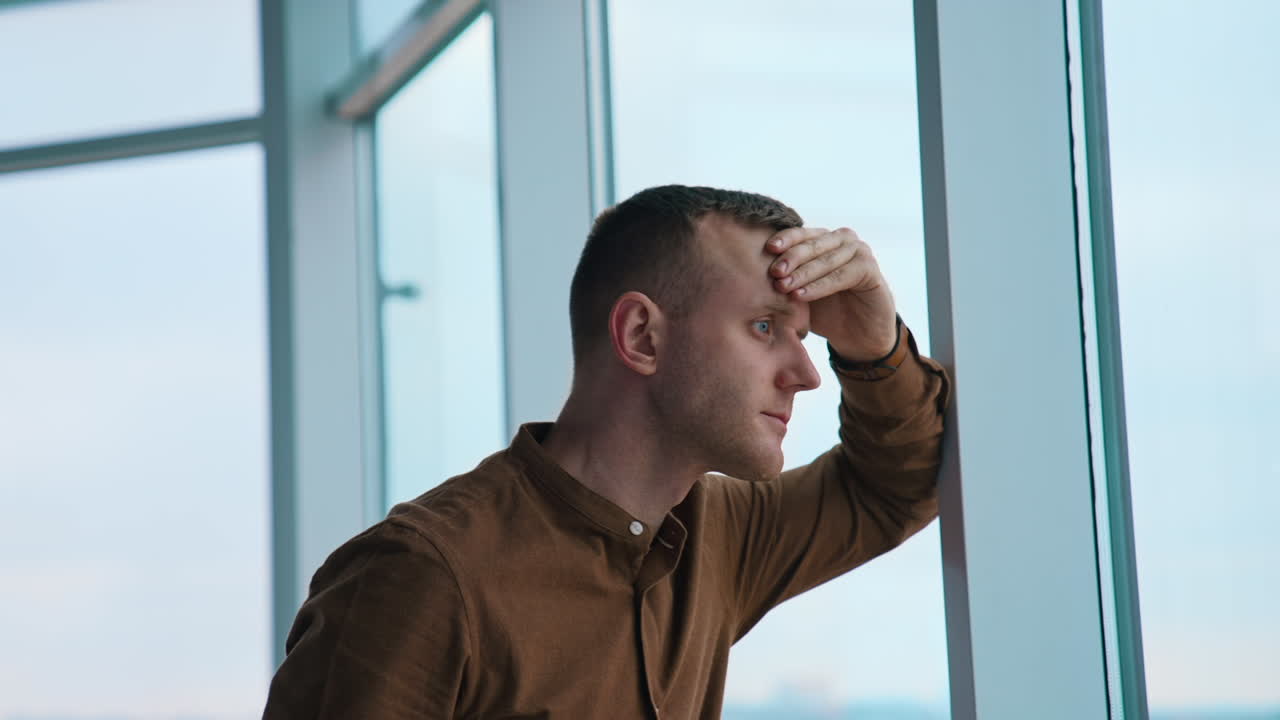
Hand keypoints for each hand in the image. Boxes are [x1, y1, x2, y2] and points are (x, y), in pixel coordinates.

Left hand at [766, 226, 897, 361]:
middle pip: (813, 244)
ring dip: (803, 273)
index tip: (767, 248)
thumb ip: (784, 279)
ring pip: (826, 259)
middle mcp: (843, 240)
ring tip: (783, 286)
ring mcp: (859, 252)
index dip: (785, 239)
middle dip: (791, 257)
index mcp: (824, 240)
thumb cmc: (825, 311)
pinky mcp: (870, 270)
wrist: (857, 336)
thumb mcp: (799, 292)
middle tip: (774, 272)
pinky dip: (820, 285)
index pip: (801, 234)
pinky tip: (801, 295)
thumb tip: (749, 272)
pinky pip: (842, 275)